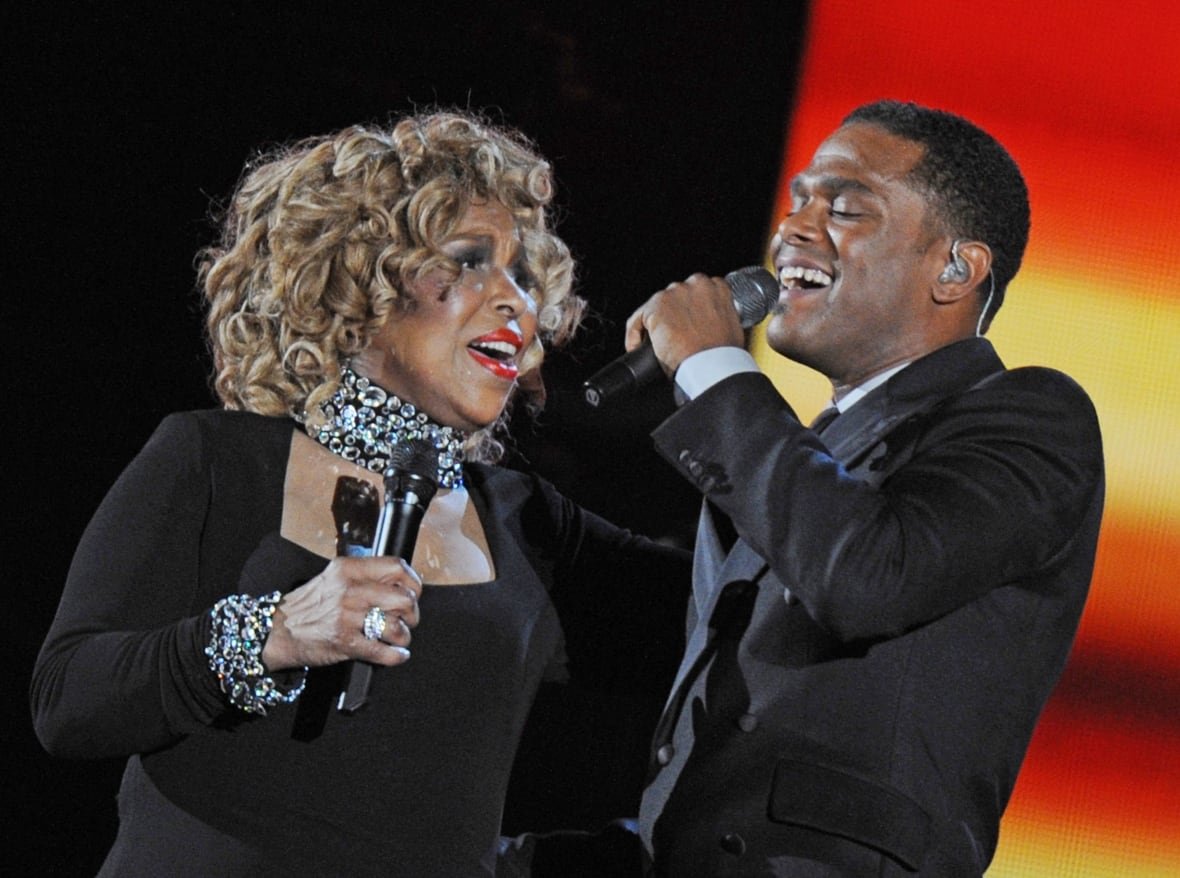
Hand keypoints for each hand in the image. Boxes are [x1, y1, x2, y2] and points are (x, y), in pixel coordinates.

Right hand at [261, 555, 421, 670]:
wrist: (276, 631)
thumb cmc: (307, 606)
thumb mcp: (333, 578)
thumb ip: (363, 577)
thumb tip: (400, 584)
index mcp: (348, 569)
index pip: (396, 567)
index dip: (412, 582)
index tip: (413, 593)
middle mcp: (350, 590)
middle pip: (404, 599)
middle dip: (412, 614)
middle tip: (407, 620)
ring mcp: (347, 617)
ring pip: (397, 627)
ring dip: (403, 637)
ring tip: (398, 639)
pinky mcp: (344, 642)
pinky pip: (383, 651)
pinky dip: (395, 656)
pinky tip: (396, 655)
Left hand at [624, 273, 745, 374]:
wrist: (711, 365)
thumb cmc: (723, 354)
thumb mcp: (731, 329)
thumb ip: (719, 318)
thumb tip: (712, 325)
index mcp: (717, 288)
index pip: (696, 294)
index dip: (688, 311)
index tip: (685, 325)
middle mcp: (695, 284)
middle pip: (675, 298)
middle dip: (672, 316)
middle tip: (672, 338)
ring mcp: (673, 294)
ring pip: (656, 307)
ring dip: (654, 325)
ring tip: (656, 347)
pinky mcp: (655, 307)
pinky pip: (637, 319)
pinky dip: (634, 334)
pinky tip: (637, 348)